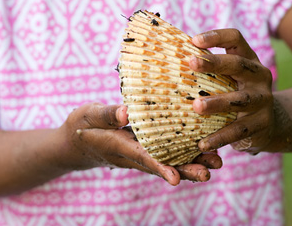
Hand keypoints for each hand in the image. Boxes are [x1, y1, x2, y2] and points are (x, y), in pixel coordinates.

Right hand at [55, 102, 220, 185]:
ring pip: (168, 161)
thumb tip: (127, 112)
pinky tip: (203, 149)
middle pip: (163, 165)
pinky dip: (184, 154)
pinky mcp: (143, 149)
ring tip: (216, 163)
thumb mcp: (88, 115)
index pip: (143, 158)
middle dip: (186, 170)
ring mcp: (140, 154)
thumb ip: (107, 115)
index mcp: (119, 146)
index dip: (160, 168)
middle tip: (209, 173)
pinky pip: (166, 154)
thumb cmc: (81, 126)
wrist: (76, 143)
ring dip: (191, 164)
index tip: (176, 179)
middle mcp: (133, 155)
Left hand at [190, 29, 275, 154]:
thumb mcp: (231, 78)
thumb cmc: (237, 95)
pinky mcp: (262, 123)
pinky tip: (202, 144)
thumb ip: (211, 70)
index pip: (236, 39)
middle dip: (214, 63)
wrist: (270, 124)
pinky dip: (220, 138)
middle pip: (238, 65)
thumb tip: (171, 57)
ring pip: (240, 100)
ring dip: (217, 102)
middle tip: (191, 63)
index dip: (217, 36)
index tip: (194, 40)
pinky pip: (238, 131)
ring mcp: (263, 100)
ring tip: (196, 106)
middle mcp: (259, 76)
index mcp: (249, 60)